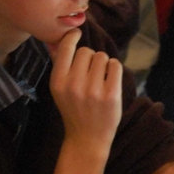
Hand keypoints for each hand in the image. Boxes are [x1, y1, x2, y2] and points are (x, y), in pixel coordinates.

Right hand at [48, 28, 122, 150]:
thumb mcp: (59, 89)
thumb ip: (59, 65)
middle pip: (87, 51)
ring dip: (103, 65)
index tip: (76, 34)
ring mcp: (93, 90)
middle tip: (90, 74)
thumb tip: (58, 39)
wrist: (87, 139)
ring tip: (100, 80)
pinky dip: (114, 69)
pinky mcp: (111, 95)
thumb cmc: (73, 110)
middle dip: (90, 58)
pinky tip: (110, 80)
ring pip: (102, 57)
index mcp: (58, 82)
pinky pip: (116, 65)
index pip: (65, 48)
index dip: (72, 37)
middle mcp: (74, 85)